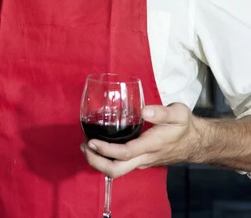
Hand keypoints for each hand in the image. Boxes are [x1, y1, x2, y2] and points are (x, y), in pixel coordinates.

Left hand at [80, 103, 200, 178]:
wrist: (197, 142)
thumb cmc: (186, 126)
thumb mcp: (178, 113)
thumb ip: (162, 112)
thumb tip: (144, 110)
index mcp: (151, 145)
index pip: (124, 153)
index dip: (105, 149)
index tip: (91, 141)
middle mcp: (145, 157)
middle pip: (116, 170)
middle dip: (96, 162)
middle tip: (83, 147)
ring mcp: (143, 161)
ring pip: (118, 170)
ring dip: (99, 161)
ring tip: (87, 146)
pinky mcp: (142, 160)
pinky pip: (122, 165)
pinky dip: (108, 158)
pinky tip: (101, 146)